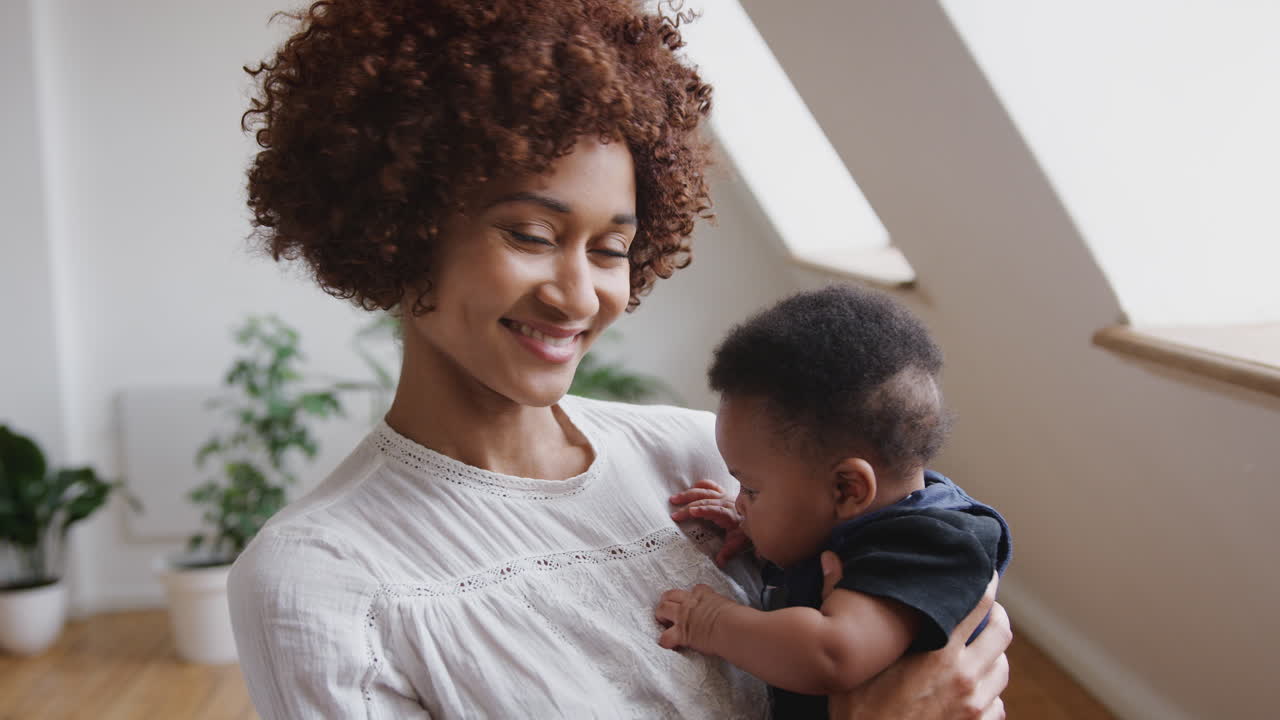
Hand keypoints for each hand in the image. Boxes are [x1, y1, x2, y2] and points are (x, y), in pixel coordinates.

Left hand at [653, 583, 737, 653]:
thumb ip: (725, 607)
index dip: (692, 596)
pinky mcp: (681, 633)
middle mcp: (690, 603)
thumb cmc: (736, 618)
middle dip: (667, 600)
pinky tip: (667, 644)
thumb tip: (733, 614)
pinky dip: (665, 641)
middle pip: (670, 594)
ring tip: (663, 622)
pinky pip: (665, 637)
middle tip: (669, 608)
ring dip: (660, 615)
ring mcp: (683, 616)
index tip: (694, 602)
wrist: (731, 627)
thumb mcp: (730, 606)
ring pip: (662, 608)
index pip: (696, 589)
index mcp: (704, 595)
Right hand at [670, 479, 750, 566]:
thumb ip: (728, 552)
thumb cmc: (745, 531)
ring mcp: (723, 496)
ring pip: (704, 492)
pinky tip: (690, 489)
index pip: (714, 510)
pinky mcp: (722, 493)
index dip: (703, 510)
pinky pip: (710, 485)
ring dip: (688, 495)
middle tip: (674, 515)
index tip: (691, 512)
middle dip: (688, 507)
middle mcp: (724, 502)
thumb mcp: (738, 543)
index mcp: (728, 514)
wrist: (755, 516)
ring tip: (674, 499)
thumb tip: (719, 563)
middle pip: (704, 502)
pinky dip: (699, 485)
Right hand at [820, 552, 1011, 719]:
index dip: (986, 583)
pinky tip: (972, 691)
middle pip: (1001, 634)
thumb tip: (831, 558)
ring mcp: (975, 706)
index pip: (978, 606)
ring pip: (1003, 669)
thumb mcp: (853, 665)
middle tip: (986, 612)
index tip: (985, 571)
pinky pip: (998, 704)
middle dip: (997, 618)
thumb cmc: (859, 715)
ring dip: (993, 657)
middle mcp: (965, 677)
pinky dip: (989, 694)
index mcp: (939, 655)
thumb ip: (846, 610)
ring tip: (978, 651)